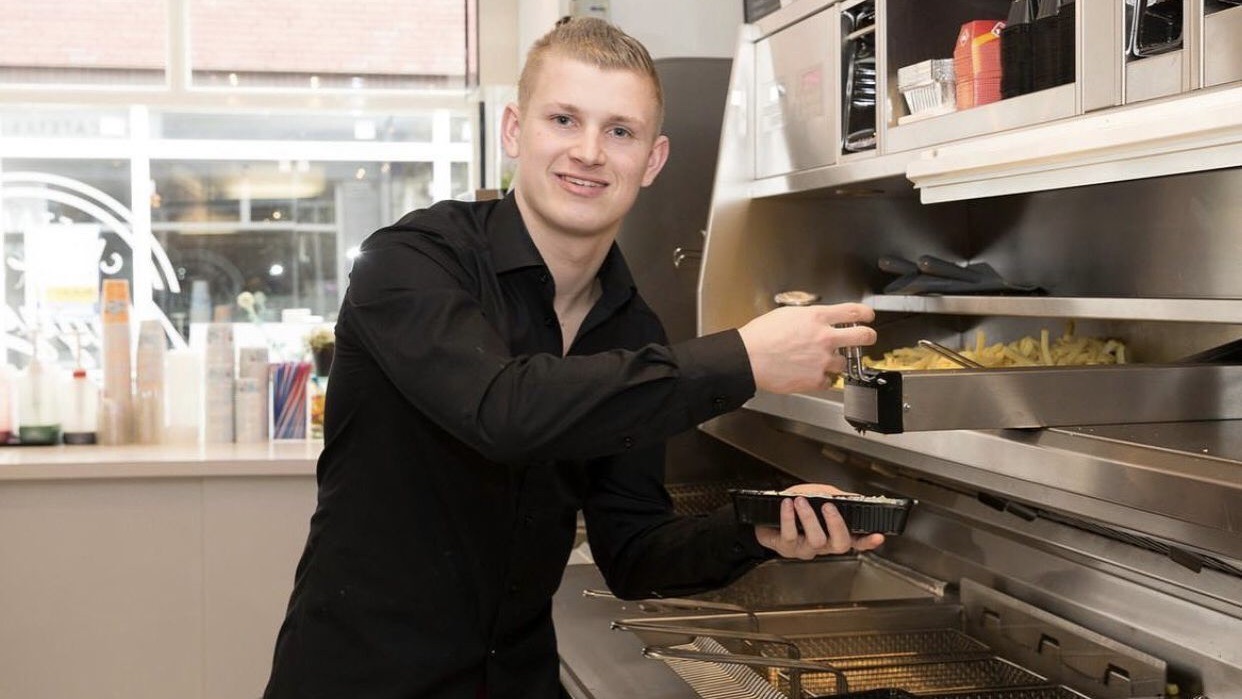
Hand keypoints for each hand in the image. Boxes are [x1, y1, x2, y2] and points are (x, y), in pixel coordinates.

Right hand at [737, 303, 875, 393]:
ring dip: (836, 362)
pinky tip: (810, 374)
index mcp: (817, 317)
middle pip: (863, 336)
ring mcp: (823, 360)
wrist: (749, 358)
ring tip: (821, 361)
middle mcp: (825, 338)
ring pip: (844, 363)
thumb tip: (818, 321)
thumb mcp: (786, 314)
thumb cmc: (761, 336)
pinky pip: (829, 381)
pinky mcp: (816, 380)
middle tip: (867, 338)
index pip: (853, 312)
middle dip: (869, 337)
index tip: (868, 316)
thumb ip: (808, 317)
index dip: (865, 314)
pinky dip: (822, 379)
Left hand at [753, 483, 884, 558]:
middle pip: (840, 544)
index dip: (868, 541)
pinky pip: (790, 535)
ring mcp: (805, 549)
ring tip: (801, 501)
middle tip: (829, 507)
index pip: (856, 541)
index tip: (877, 536)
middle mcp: (822, 545)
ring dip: (809, 517)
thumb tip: (850, 497)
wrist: (766, 515)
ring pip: (815, 540)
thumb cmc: (795, 505)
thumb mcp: (817, 495)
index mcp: (833, 534)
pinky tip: (787, 505)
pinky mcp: (786, 548)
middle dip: (836, 524)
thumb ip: (834, 496)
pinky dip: (788, 517)